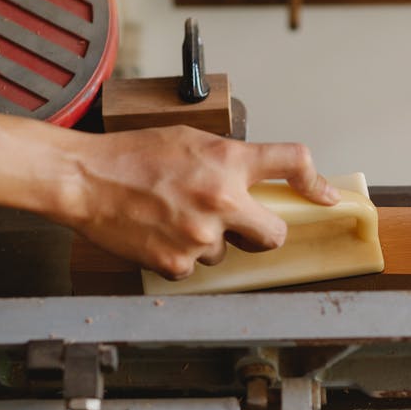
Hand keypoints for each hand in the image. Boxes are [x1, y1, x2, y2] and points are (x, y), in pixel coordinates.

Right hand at [52, 125, 338, 278]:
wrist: (84, 179)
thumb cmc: (130, 156)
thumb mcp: (189, 141)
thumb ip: (227, 160)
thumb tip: (254, 181)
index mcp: (227, 161)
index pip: (291, 162)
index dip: (316, 182)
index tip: (326, 197)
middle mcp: (222, 199)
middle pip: (275, 234)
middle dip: (262, 233)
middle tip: (241, 226)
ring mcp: (202, 237)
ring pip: (228, 254)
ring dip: (211, 243)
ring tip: (174, 220)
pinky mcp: (178, 264)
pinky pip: (195, 269)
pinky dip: (181, 257)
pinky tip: (159, 235)